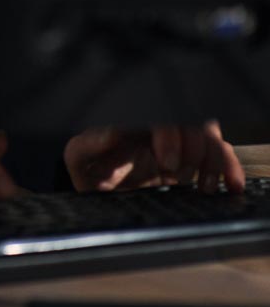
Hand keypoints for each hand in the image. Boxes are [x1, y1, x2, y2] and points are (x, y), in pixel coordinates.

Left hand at [64, 121, 244, 193]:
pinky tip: (229, 186)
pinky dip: (229, 166)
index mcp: (131, 119)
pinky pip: (219, 152)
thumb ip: (86, 145)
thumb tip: (110, 133)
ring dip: (213, 158)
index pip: (160, 112)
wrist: (102, 194)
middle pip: (190, 119)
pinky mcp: (191, 159)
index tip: (167, 161)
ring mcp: (176, 140)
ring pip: (208, 134)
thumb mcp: (78, 160)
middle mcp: (156, 125)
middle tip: (177, 173)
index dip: (170, 133)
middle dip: (193, 145)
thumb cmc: (89, 172)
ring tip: (204, 187)